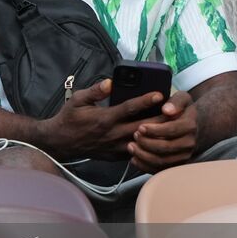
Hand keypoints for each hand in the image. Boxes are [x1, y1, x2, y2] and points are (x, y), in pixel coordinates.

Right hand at [36, 79, 164, 161]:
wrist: (61, 143)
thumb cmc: (70, 119)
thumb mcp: (77, 100)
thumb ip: (95, 91)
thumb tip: (110, 82)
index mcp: (104, 118)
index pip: (130, 108)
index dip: (146, 100)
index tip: (160, 94)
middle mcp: (113, 133)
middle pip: (143, 126)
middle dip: (160, 118)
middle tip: (175, 111)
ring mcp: (116, 146)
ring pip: (144, 141)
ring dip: (157, 133)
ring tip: (172, 124)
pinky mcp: (116, 155)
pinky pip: (137, 151)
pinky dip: (149, 145)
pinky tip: (159, 138)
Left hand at [128, 91, 197, 172]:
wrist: (193, 126)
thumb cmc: (182, 110)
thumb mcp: (182, 99)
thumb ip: (175, 102)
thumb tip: (166, 110)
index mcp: (190, 126)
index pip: (172, 130)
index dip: (154, 130)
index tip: (141, 127)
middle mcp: (189, 143)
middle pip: (166, 147)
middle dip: (147, 142)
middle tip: (134, 135)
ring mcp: (184, 156)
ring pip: (162, 161)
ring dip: (144, 155)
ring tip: (131, 146)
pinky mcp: (176, 165)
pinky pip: (160, 170)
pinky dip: (145, 166)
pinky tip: (134, 158)